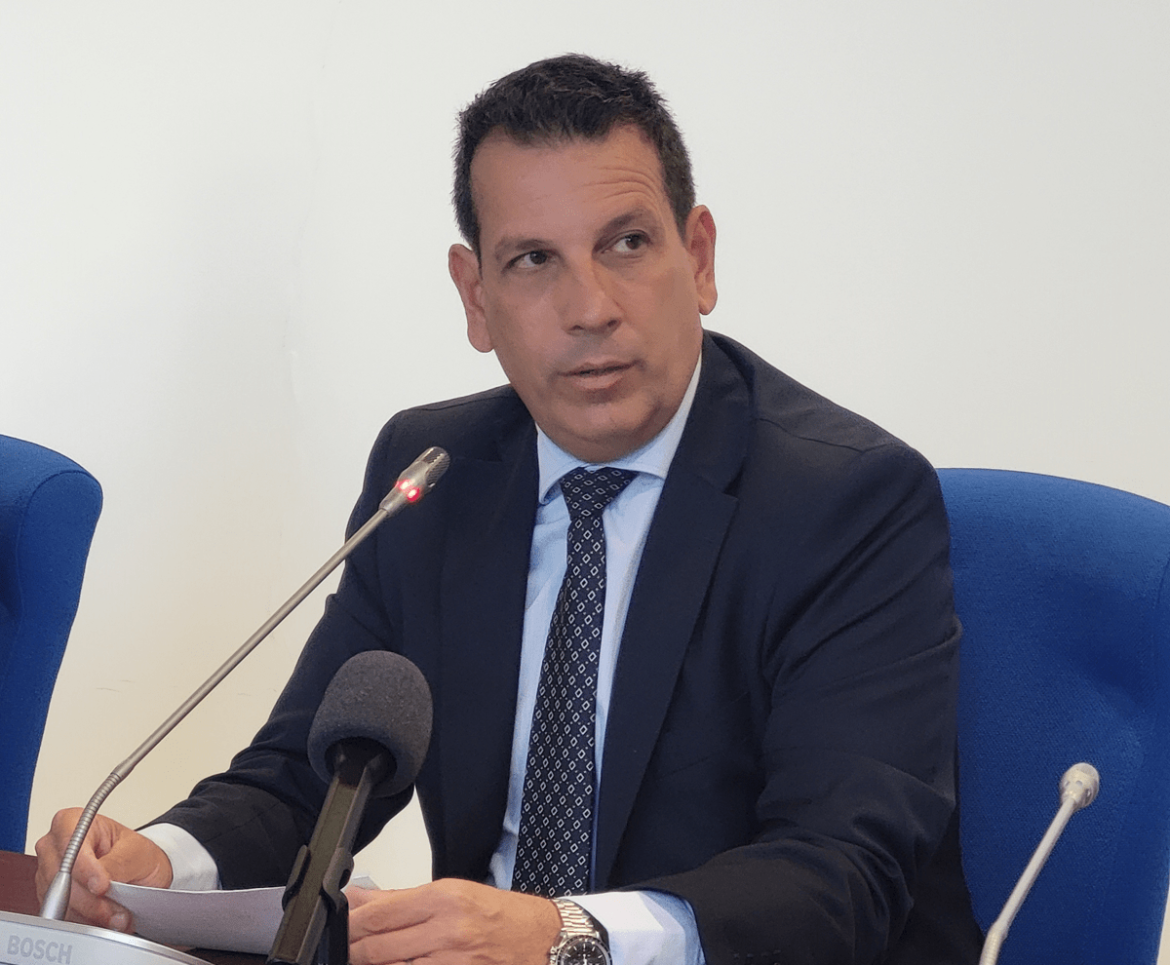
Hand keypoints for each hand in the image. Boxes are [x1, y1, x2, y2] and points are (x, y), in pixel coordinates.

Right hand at [34, 808, 173, 931]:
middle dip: (90, 899)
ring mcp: (49, 875)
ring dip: (90, 914)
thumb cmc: (135, 853)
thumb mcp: (135, 851)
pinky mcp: (52, 900)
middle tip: (114, 910)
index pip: (70, 847)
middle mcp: (55, 848)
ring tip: (116, 917)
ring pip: (60, 901)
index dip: (85, 869)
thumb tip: (100, 879)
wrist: (140, 872)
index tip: (102, 886)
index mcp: (72, 822)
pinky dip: (86, 922)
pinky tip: (104, 920)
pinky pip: (63, 915)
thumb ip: (116, 863)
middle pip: (61, 879)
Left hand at [347, 878, 560, 964]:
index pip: (379, 915)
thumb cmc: (500, 915)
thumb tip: (358, 899)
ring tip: (368, 959)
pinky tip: (396, 964)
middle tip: (346, 949)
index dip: (350, 925)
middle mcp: (447, 931)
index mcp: (444, 899)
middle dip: (354, 951)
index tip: (339, 927)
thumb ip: (400, 898)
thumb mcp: (452, 893)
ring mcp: (451, 963)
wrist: (541, 941)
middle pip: (378, 947)